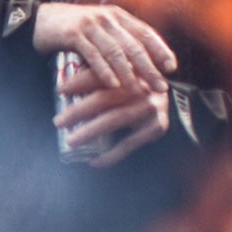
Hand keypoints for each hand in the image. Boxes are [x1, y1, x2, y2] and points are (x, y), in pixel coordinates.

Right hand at [31, 1, 176, 98]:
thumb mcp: (100, 31)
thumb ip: (118, 42)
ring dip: (129, 73)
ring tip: (138, 90)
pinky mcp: (73, 34)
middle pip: (134, 45)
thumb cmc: (72, 30)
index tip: (171, 68)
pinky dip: (105, 71)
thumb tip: (141, 66)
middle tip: (160, 86)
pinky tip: (113, 85)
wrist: (39, 20)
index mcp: (117, 16)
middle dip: (149, 68)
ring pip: (116, 51)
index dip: (160, 50)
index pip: (146, 32)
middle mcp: (107, 18)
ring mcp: (90, 25)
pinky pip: (93, 55)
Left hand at [54, 62, 172, 165]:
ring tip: (71, 142)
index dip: (79, 81)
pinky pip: (130, 143)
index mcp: (128, 70)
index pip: (100, 75)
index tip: (60, 90)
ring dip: (90, 132)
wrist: (173, 93)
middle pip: (104, 98)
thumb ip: (95, 74)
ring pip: (114, 120)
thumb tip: (63, 87)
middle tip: (58, 122)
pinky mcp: (156, 127)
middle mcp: (140, 88)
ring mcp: (149, 108)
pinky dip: (111, 154)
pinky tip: (94, 161)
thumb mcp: (119, 71)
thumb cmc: (136, 82)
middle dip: (78, 111)